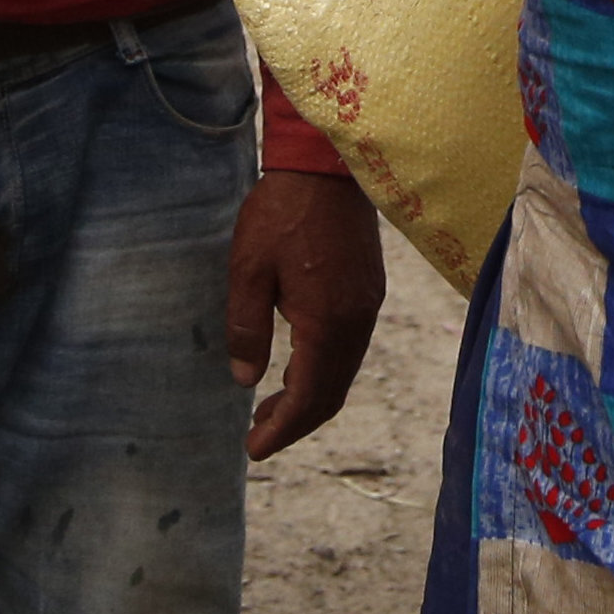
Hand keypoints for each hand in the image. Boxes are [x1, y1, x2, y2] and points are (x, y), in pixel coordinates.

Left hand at [229, 162, 387, 459]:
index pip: (310, 396)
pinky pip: (349, 348)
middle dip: (296, 421)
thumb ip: (246, 329)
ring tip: (269, 405)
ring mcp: (368, 306)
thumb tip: (244, 379)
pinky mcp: (369, 289)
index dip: (283, 429)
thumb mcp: (248, 271)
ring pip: (343, 372)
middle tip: (257, 435)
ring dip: (309, 395)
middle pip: (332, 393)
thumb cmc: (281, 214)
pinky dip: (323, 370)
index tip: (254, 449)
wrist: (325, 164)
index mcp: (327, 323)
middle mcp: (356, 322)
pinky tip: (296, 364)